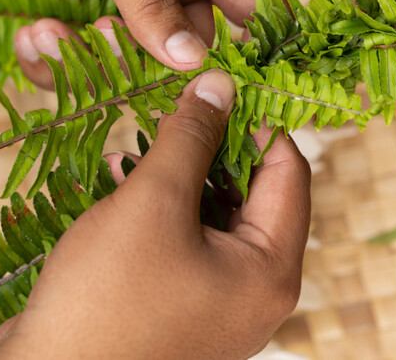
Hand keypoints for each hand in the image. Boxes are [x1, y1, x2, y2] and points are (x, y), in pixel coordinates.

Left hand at [0, 0, 283, 80]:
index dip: (266, 47)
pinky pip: (79, 60)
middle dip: (153, 67)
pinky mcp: (69, 9)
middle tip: (102, 44)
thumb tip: (192, 61)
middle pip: (192, 48)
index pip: (258, 2)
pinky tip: (30, 35)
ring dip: (93, 64)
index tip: (243, 90)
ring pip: (132, 63)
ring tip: (49, 33)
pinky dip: (55, 62)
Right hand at [0, 69, 311, 359]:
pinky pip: (187, 243)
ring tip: (143, 141)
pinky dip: (162, 210)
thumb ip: (192, 138)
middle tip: (176, 109)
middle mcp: (257, 292)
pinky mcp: (181, 310)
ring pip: (216, 215)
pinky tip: (123, 179)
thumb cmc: (104, 299)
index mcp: (272, 270)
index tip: (219, 87)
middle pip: (256, 193)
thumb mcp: (152, 203)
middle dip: (214, 147)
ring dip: (182, 175)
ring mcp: (220, 306)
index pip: (290, 171)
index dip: (257, 121)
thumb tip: (221, 84)